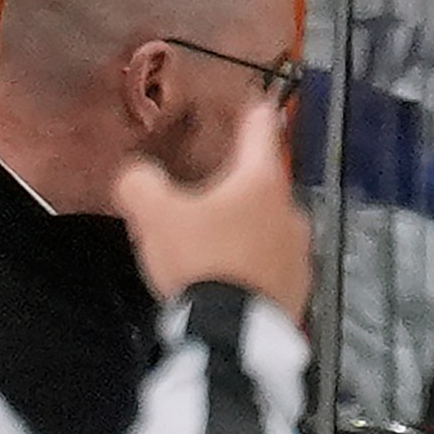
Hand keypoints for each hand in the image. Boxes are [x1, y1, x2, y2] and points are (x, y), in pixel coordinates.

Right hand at [114, 105, 311, 319]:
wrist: (234, 333)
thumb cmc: (201, 260)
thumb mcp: (154, 217)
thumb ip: (140, 184)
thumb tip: (135, 174)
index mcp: (261, 180)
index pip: (260, 128)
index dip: (249, 109)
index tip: (247, 99)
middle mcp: (290, 208)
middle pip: (260, 184)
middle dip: (233, 187)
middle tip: (200, 197)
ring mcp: (299, 251)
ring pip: (266, 227)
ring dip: (242, 230)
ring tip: (209, 247)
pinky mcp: (297, 288)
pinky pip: (269, 266)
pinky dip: (249, 265)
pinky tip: (225, 280)